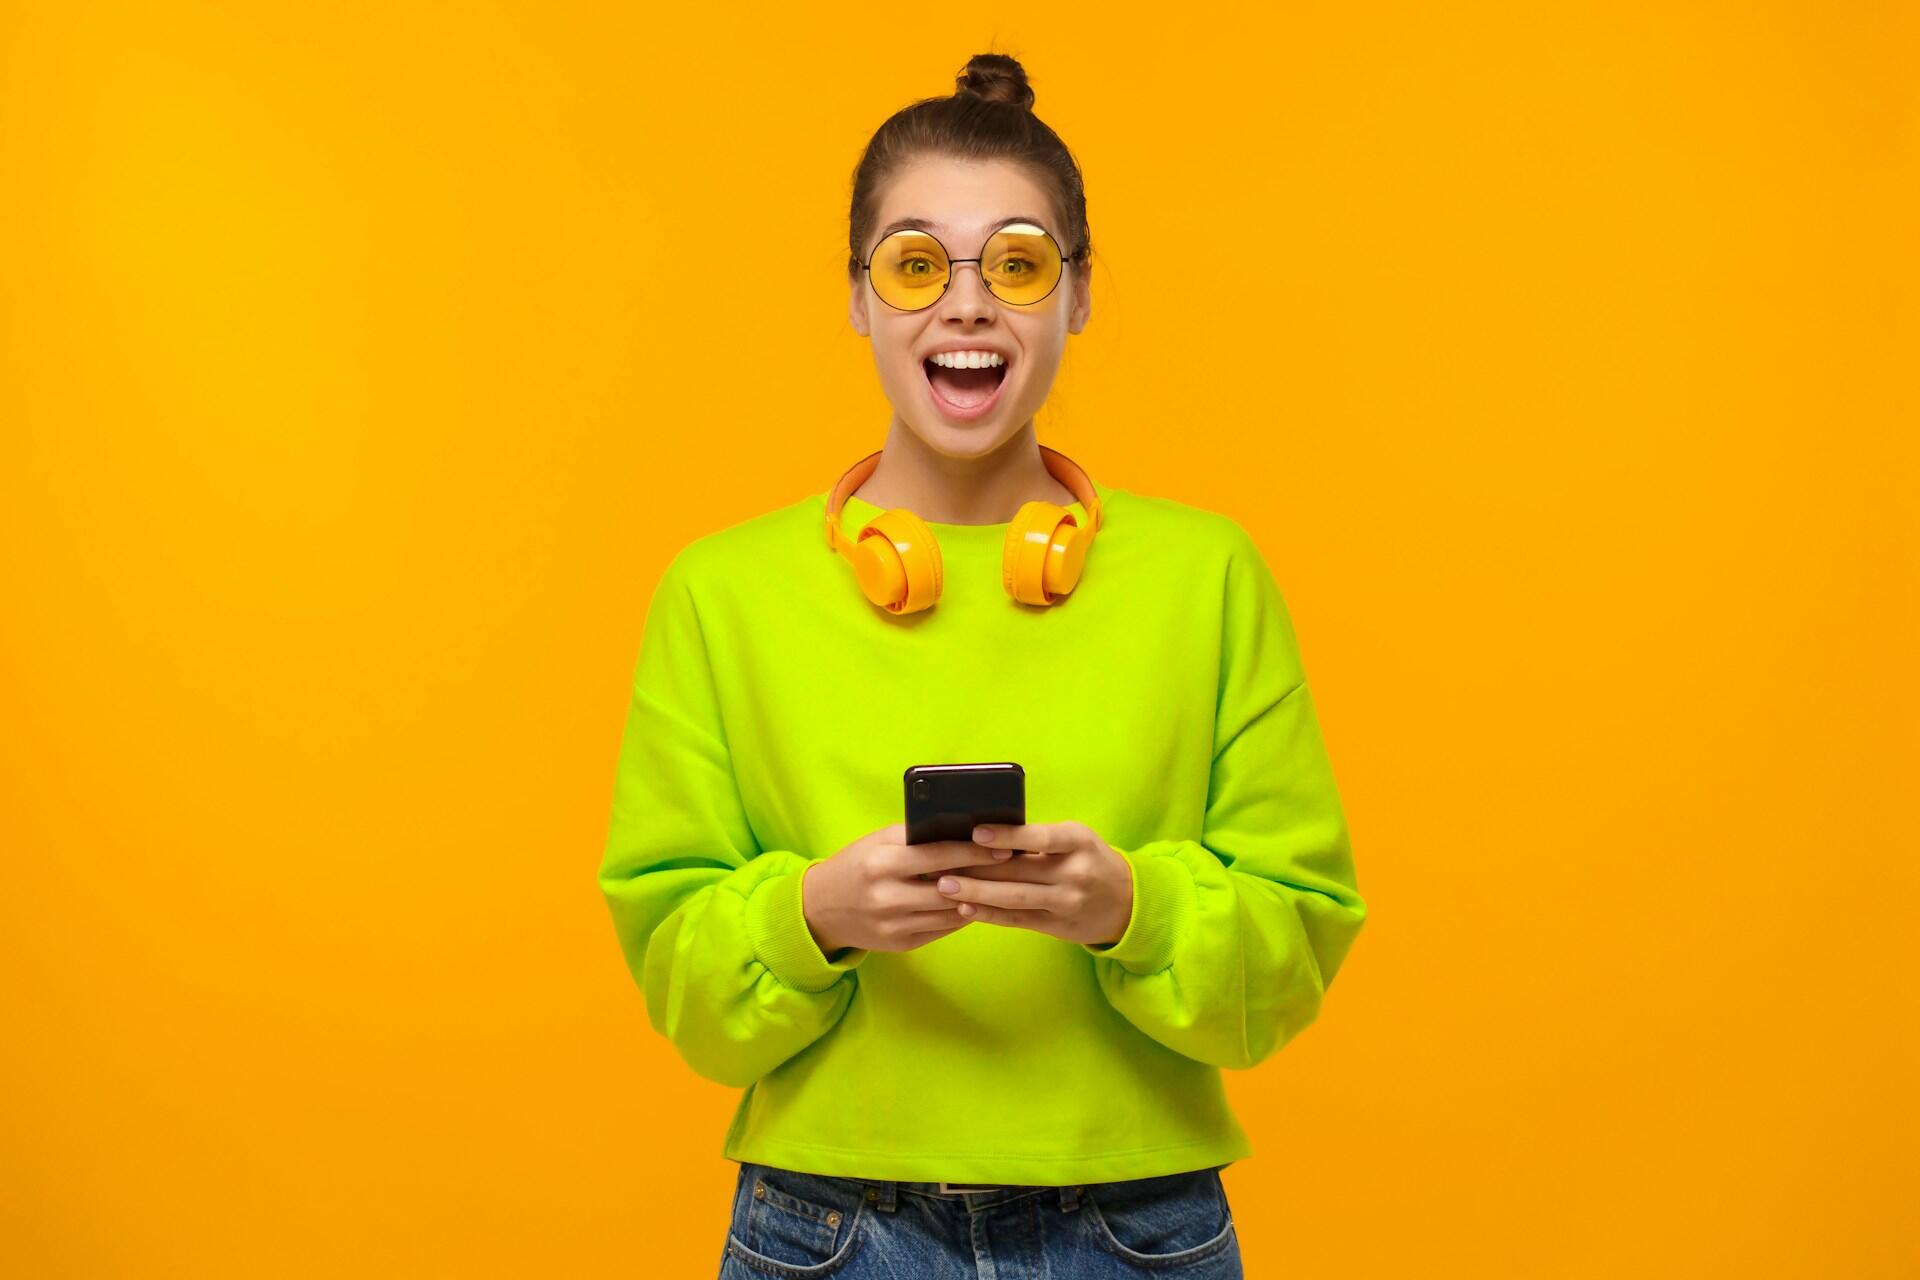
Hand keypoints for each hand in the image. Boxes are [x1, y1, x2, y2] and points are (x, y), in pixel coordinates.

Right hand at [801, 822, 1013, 954]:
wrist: (821, 909)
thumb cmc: (857, 865)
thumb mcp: (878, 842)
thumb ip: (916, 837)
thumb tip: (962, 832)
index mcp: (882, 864)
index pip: (939, 856)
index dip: (974, 853)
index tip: (1003, 848)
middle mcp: (888, 897)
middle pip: (950, 889)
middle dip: (984, 878)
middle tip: (1013, 868)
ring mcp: (894, 925)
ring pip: (950, 913)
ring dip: (978, 900)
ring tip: (1001, 886)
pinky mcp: (900, 944)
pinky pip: (942, 929)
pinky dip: (961, 916)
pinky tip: (976, 904)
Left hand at [934, 821, 1133, 947]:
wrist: (1127, 903)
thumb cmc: (1090, 860)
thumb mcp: (1076, 840)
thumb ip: (1039, 839)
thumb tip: (985, 834)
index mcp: (1078, 842)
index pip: (1040, 837)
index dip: (1007, 835)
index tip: (975, 832)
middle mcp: (1074, 873)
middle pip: (1018, 870)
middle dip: (976, 866)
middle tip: (940, 863)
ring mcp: (1066, 903)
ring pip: (1014, 897)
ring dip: (976, 892)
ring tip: (944, 886)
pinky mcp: (1057, 927)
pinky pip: (1017, 920)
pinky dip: (989, 914)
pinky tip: (965, 908)